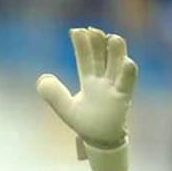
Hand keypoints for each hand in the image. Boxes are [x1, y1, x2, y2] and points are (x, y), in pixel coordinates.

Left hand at [37, 27, 138, 170]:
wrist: (101, 141)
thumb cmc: (86, 122)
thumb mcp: (65, 108)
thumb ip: (54, 94)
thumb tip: (43, 78)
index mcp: (90, 80)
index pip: (86, 58)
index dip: (82, 45)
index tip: (76, 30)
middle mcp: (103, 80)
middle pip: (102, 57)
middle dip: (98, 43)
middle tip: (94, 29)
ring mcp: (114, 88)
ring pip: (117, 66)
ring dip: (116, 52)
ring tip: (113, 37)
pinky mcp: (123, 99)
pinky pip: (127, 85)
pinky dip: (128, 73)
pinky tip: (128, 62)